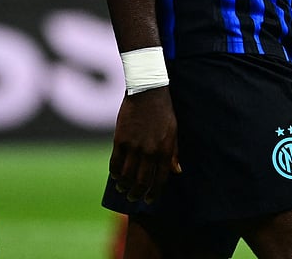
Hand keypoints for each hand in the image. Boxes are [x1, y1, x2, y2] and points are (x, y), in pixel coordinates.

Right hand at [108, 87, 179, 203]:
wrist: (147, 91)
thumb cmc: (163, 111)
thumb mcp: (173, 131)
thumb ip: (173, 153)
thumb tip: (177, 171)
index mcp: (165, 149)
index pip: (160, 179)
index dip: (154, 193)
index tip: (150, 200)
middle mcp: (149, 150)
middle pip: (142, 181)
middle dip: (138, 194)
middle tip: (134, 198)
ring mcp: (133, 146)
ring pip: (127, 175)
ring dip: (124, 186)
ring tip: (123, 190)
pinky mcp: (120, 139)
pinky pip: (115, 162)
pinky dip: (115, 173)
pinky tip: (115, 176)